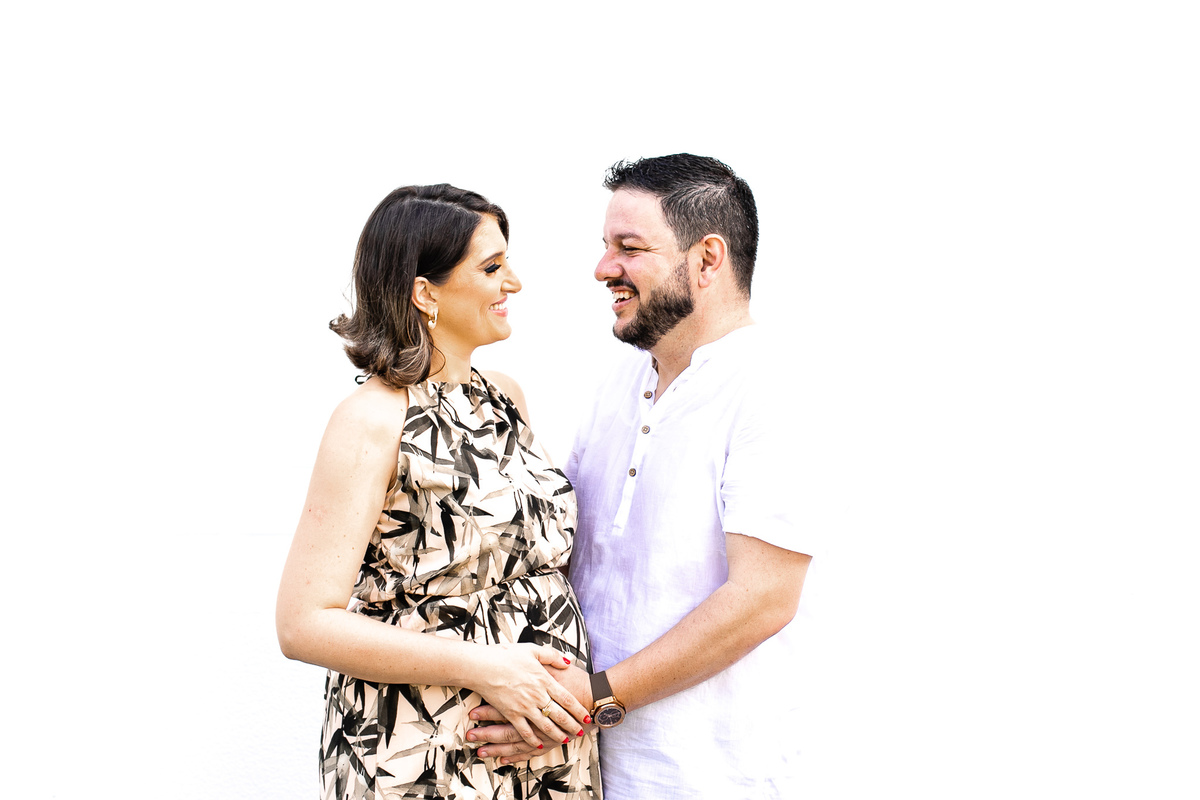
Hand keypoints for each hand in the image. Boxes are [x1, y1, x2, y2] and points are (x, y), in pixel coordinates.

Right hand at [471, 644, 590, 751]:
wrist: (483, 665)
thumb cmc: (506, 655)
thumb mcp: (532, 649)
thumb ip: (552, 656)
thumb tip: (567, 662)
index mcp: (544, 679)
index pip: (567, 699)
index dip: (578, 710)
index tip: (586, 717)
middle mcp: (537, 695)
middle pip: (559, 715)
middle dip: (571, 725)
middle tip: (580, 732)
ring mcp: (524, 706)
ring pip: (545, 725)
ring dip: (556, 734)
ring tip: (565, 740)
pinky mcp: (511, 714)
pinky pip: (524, 731)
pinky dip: (533, 739)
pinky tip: (539, 744)